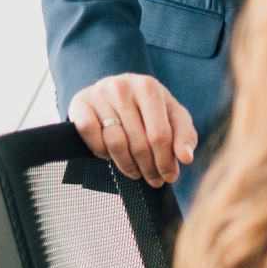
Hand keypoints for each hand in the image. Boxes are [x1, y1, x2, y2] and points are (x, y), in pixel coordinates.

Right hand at [67, 73, 197, 187]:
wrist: (115, 90)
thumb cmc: (150, 107)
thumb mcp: (173, 115)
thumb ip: (184, 135)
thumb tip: (186, 158)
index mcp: (149, 87)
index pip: (160, 134)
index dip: (165, 161)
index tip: (170, 177)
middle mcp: (123, 87)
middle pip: (139, 142)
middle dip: (149, 167)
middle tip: (154, 180)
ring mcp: (99, 94)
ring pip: (115, 142)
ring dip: (127, 165)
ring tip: (136, 172)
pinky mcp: (80, 104)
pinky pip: (91, 136)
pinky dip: (101, 151)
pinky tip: (110, 156)